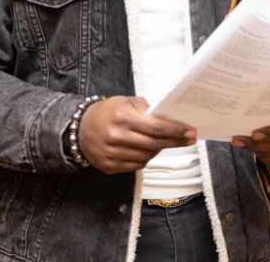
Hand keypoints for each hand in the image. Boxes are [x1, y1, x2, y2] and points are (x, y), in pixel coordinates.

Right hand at [78, 96, 195, 173]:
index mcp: (122, 117)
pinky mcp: (109, 166)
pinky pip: (137, 165)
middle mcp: (116, 136)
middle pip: (154, 143)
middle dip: (175, 142)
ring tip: (167, 142)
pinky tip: (149, 150)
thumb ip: (147, 108)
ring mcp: (112, 154)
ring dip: (160, 149)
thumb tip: (170, 118)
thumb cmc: (107, 112)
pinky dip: (146, 157)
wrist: (79, 129)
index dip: (176, 130)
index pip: (156, 127)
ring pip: (147, 156)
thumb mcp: (125, 102)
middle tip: (189, 139)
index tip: (190, 131)